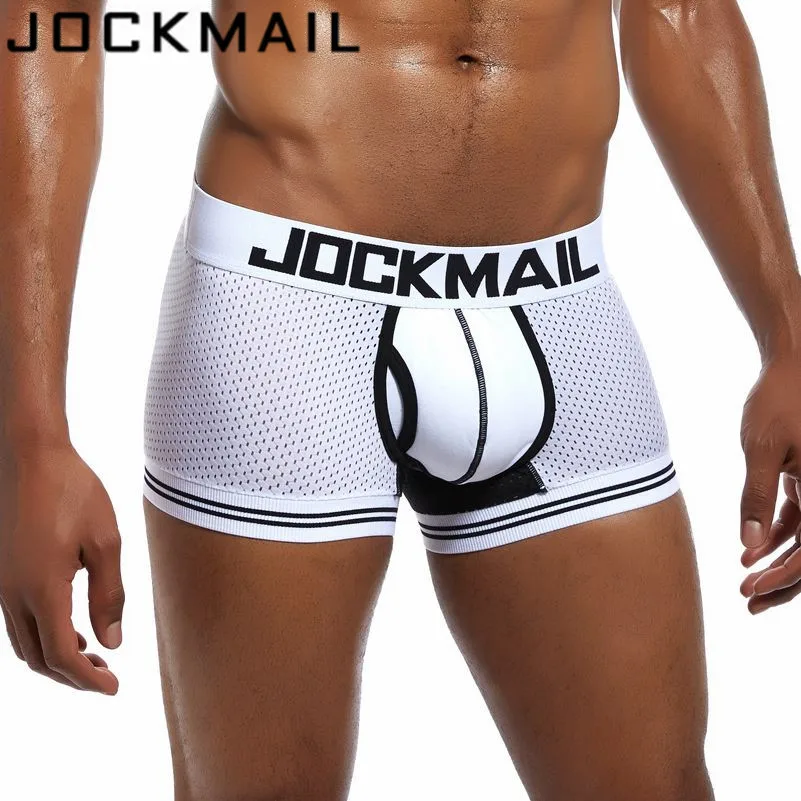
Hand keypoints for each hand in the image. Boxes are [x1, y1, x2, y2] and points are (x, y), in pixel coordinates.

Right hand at [0, 441, 123, 691]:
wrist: (30, 455)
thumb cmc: (73, 491)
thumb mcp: (105, 541)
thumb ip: (109, 595)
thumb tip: (112, 642)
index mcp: (42, 589)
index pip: (61, 655)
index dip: (87, 679)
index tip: (114, 688)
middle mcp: (13, 594)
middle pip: (38, 658)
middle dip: (71, 675)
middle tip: (107, 677)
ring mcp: (2, 584)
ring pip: (24, 642)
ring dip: (55, 656)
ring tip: (93, 654)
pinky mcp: (2, 572)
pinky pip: (17, 621)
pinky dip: (43, 635)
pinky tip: (71, 625)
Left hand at [739, 357, 800, 612]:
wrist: (794, 365)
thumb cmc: (779, 401)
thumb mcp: (763, 450)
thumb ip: (757, 498)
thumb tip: (749, 546)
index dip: (785, 578)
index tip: (752, 590)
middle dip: (784, 582)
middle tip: (748, 600)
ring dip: (779, 563)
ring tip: (746, 582)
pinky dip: (778, 537)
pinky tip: (751, 552)